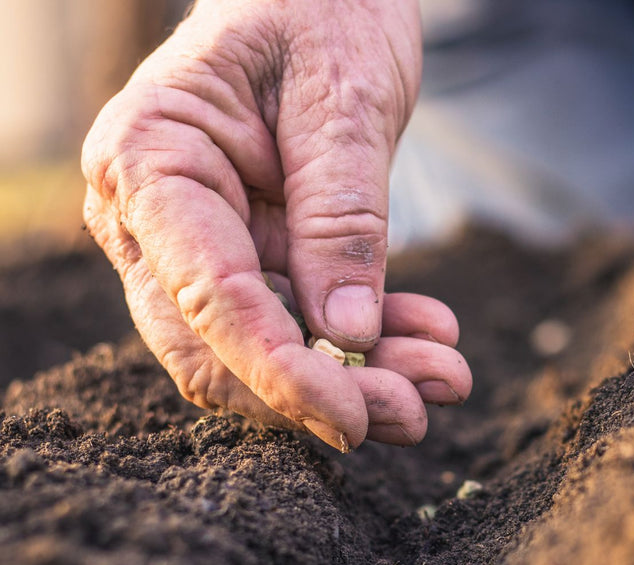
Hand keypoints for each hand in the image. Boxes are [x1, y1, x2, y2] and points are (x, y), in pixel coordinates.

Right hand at [81, 0, 470, 450]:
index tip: (355, 416)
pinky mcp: (252, 250)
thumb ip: (341, 217)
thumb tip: (350, 337)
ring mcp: (199, 239)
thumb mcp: (345, 101)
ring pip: (263, 347)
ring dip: (356, 377)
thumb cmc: (323, 7)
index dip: (279, 372)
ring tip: (446, 377)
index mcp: (150, 159)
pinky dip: (365, 340)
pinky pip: (298, 319)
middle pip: (219, 346)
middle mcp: (154, 214)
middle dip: (319, 393)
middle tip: (418, 411)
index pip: (207, 295)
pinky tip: (430, 337)